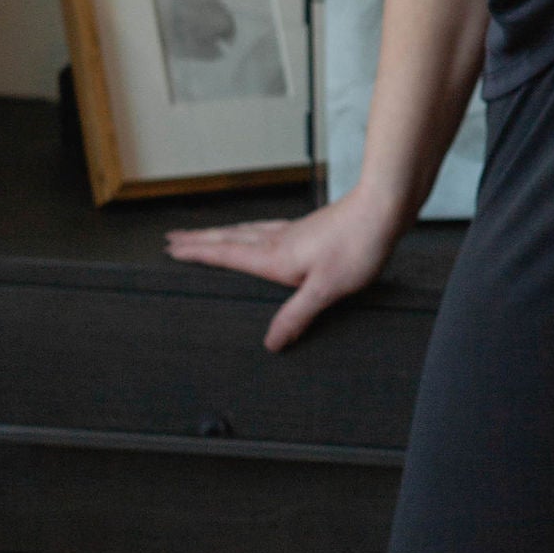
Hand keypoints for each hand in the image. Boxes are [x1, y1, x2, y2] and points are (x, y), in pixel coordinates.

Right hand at [162, 186, 404, 350]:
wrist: (381, 210)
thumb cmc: (357, 246)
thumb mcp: (326, 289)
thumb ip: (296, 316)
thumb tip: (270, 342)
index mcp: (275, 256)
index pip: (226, 254)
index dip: (198, 253)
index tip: (172, 250)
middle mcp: (278, 241)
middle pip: (229, 238)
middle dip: (199, 240)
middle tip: (173, 238)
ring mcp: (293, 232)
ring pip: (245, 231)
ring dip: (221, 234)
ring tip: (204, 235)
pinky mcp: (308, 229)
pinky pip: (266, 229)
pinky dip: (249, 231)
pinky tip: (257, 234)